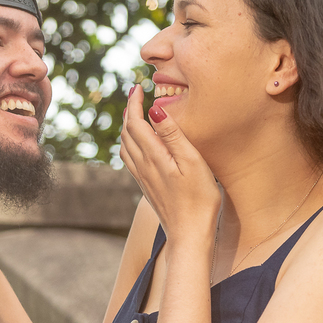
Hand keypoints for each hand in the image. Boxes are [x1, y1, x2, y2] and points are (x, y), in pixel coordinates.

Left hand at [120, 84, 220, 243]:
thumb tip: (155, 109)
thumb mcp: (192, 162)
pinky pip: (129, 160)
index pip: (135, 122)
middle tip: (136, 95)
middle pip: (126, 132)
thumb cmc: (198, 199)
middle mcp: (142, 166)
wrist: (189, 235)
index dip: (134, 102)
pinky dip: (129, 143)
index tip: (138, 87)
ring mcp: (142, 178)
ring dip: (127, 127)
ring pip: (124, 146)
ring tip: (135, 114)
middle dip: (129, 111)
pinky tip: (138, 145)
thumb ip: (173, 134)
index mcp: (153, 156)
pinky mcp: (146, 187)